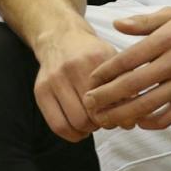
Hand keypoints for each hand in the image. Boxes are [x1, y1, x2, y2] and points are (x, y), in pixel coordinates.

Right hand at [30, 22, 117, 141]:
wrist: (59, 37)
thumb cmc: (90, 54)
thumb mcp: (111, 60)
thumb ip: (124, 86)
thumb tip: (130, 123)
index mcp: (95, 58)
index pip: (112, 99)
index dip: (120, 114)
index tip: (121, 114)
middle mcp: (72, 67)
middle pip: (94, 113)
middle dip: (103, 122)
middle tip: (105, 118)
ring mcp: (54, 79)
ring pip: (76, 122)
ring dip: (88, 129)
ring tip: (92, 121)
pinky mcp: (40, 90)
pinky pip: (57, 125)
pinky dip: (72, 134)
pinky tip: (79, 128)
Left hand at [82, 5, 170, 130]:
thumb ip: (143, 22)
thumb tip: (116, 25)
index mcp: (166, 40)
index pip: (129, 58)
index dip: (107, 71)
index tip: (91, 80)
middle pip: (135, 83)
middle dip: (108, 96)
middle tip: (90, 103)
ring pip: (151, 103)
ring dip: (125, 113)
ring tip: (107, 118)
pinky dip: (153, 122)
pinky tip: (139, 122)